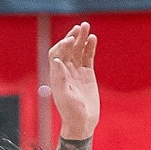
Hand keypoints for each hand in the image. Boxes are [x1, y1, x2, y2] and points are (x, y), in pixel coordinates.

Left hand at [44, 22, 99, 140]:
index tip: (70, 40)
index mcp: (57, 74)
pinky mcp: (87, 74)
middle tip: (80, 26)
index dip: (62, 45)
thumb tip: (56, 60)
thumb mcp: (65, 96)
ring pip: (78, 50)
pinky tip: (93, 38)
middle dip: (73, 36)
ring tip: (87, 26)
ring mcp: (76, 71)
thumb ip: (60, 78)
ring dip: (82, 38)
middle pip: (68, 49)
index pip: (57, 53)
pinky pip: (88, 57)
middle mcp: (65, 70)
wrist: (82, 122)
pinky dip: (90, 47)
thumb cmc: (71, 112)